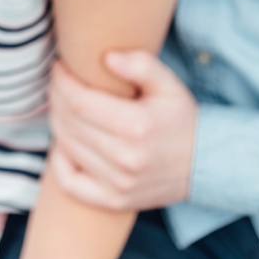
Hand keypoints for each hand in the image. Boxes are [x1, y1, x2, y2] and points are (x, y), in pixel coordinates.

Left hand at [46, 51, 198, 210]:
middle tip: (58, 83)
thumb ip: (142, 65)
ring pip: (67, 148)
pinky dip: (58, 162)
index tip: (59, 67)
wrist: (202, 163)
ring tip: (62, 105)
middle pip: (69, 123)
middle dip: (57, 98)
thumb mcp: (169, 85)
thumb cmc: (180, 119)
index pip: (80, 101)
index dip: (62, 82)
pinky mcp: (113, 201)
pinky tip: (64, 143)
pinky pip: (70, 183)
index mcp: (138, 126)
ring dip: (58, 123)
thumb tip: (107, 57)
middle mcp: (126, 158)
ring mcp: (118, 184)